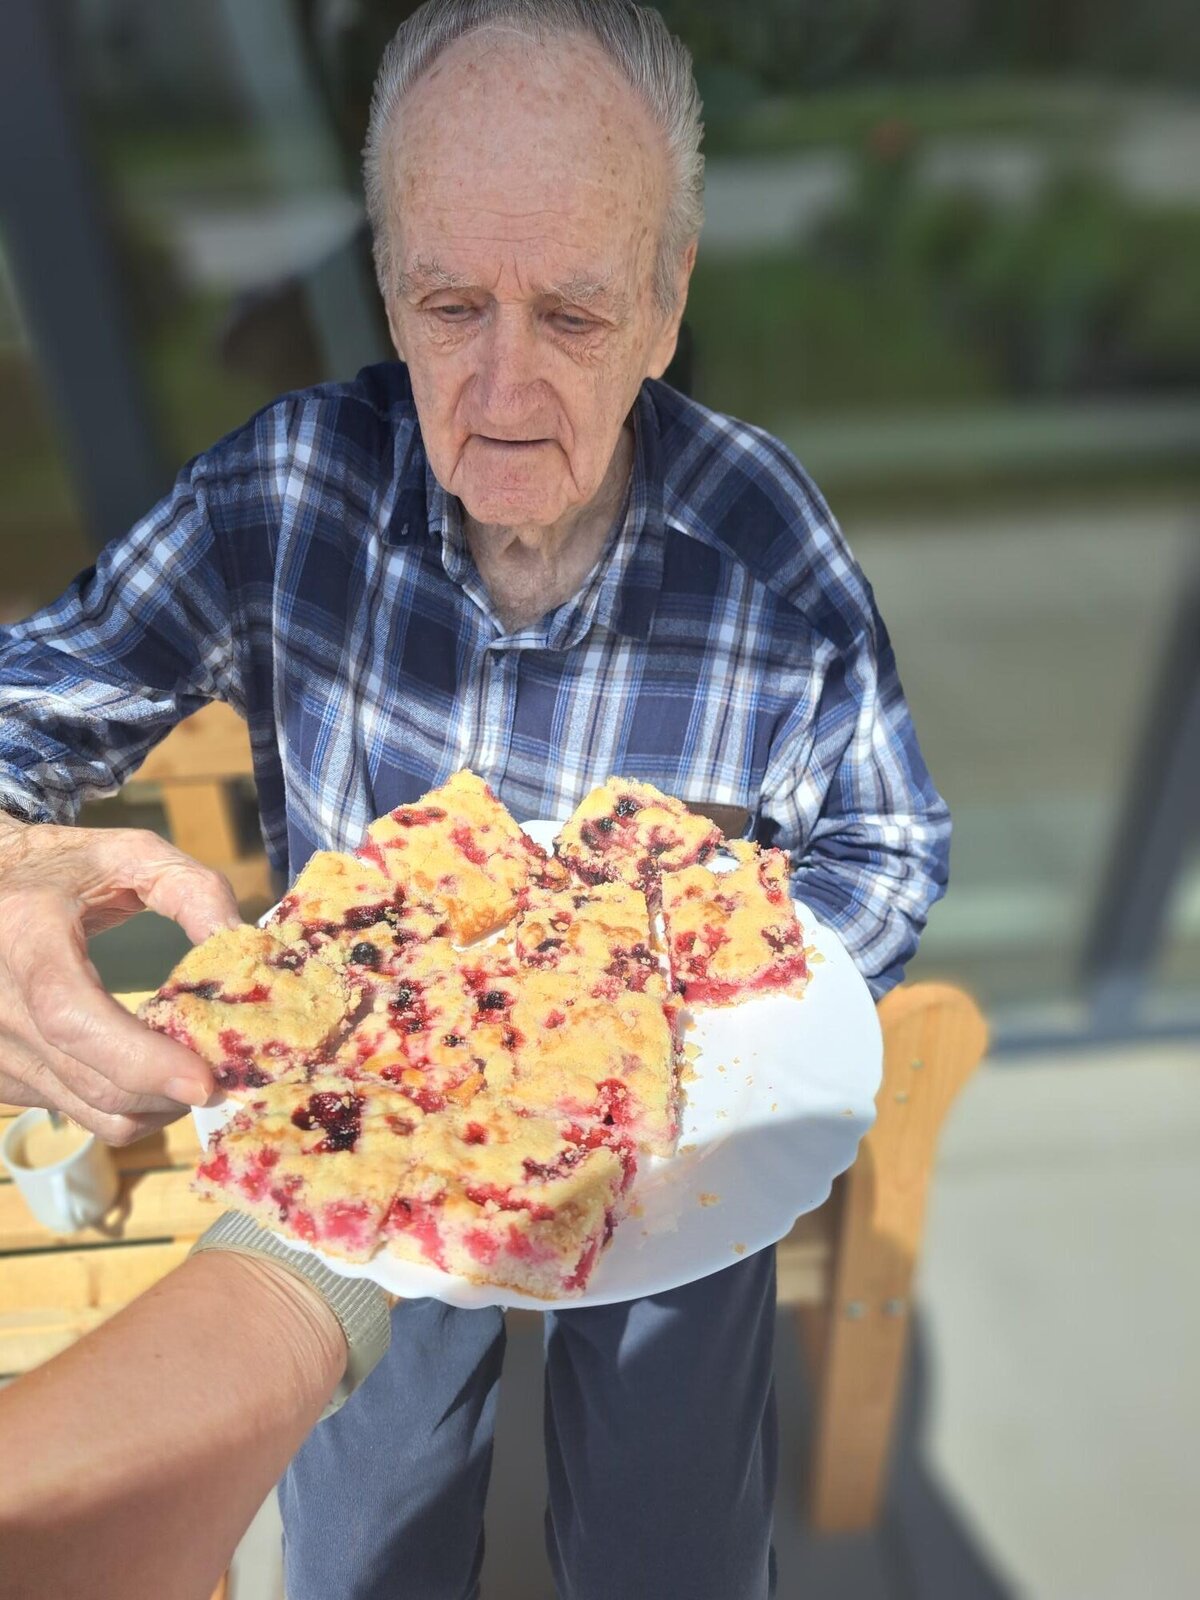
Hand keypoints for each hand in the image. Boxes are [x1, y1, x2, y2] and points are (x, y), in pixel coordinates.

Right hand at [0, 820, 241, 1143]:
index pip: (74, 1018)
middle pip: (90, 1078)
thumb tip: (244, 948)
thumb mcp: (129, 855)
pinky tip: (145, 1068)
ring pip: (86, 1109)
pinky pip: (72, 1111)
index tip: (204, 1080)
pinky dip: (122, 1104)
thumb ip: (193, 891)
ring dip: (153, 1104)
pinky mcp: (0, 1073)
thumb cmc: (62, 867)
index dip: (140, 1058)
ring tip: (190, 1067)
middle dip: (169, 1090)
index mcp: (25, 936)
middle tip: (226, 1071)